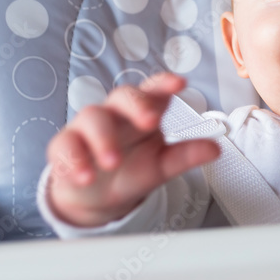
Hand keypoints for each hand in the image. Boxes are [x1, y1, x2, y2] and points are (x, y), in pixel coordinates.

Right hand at [45, 73, 220, 226]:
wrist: (96, 196)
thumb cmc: (131, 170)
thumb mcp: (161, 166)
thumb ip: (185, 156)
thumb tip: (216, 149)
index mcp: (142, 112)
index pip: (154, 90)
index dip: (164, 83)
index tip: (180, 83)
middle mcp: (115, 113)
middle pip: (122, 95)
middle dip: (137, 105)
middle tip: (150, 122)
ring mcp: (86, 127)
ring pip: (91, 118)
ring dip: (102, 139)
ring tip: (112, 162)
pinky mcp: (65, 146)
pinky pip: (64, 146)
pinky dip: (73, 161)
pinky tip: (83, 176)